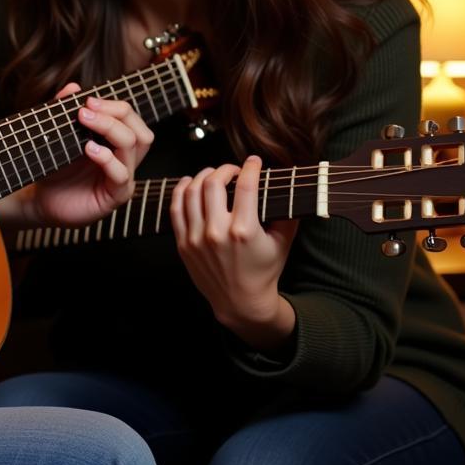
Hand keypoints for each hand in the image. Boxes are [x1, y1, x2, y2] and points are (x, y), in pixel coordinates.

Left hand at [0, 83, 153, 230]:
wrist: (41, 199)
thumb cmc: (55, 168)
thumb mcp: (58, 136)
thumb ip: (63, 111)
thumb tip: (72, 87)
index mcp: (117, 144)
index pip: (130, 119)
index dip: (113, 106)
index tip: (87, 100)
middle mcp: (125, 159)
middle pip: (140, 130)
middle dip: (117, 113)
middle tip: (88, 107)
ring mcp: (123, 177)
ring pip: (134, 147)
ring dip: (111, 128)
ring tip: (84, 121)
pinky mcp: (115, 196)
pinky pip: (122, 175)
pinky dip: (107, 159)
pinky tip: (89, 149)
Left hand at [170, 156, 296, 349]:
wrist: (241, 303)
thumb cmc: (264, 272)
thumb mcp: (283, 244)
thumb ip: (287, 214)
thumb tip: (288, 186)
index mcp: (244, 231)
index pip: (245, 186)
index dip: (250, 168)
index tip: (253, 161)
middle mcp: (217, 232)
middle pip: (213, 183)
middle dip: (224, 169)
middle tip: (232, 170)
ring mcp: (197, 238)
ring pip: (192, 192)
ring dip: (203, 176)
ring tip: (213, 174)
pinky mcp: (184, 243)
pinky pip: (176, 208)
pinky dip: (181, 190)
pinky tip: (190, 182)